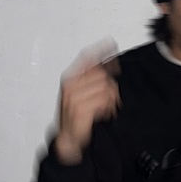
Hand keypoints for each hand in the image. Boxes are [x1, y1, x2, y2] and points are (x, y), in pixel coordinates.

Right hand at [54, 40, 120, 163]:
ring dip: (111, 99)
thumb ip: (92, 79)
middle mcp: (70, 86)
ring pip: (105, 88)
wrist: (67, 138)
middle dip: (111, 86)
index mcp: (70, 79)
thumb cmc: (75, 114)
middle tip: (113, 98)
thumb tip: (108, 66)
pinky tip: (106, 112)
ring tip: (109, 107)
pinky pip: (103, 101)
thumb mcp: (80, 93)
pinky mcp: (80, 109)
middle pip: (101, 74)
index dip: (101, 50)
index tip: (112, 43)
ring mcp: (74, 97)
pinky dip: (108, 107)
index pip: (86, 58)